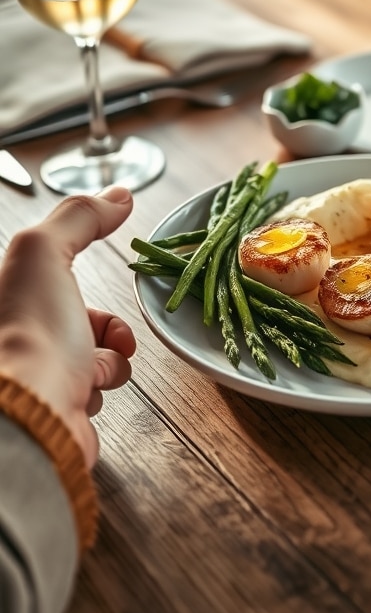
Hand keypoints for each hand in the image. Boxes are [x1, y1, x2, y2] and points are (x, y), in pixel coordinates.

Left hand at [0, 187, 136, 467]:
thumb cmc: (30, 335)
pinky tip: (90, 387)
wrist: (31, 415)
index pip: (47, 270)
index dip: (78, 264)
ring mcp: (33, 373)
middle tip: (114, 331)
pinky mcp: (53, 406)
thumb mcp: (44, 252)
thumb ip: (79, 217)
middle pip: (75, 314)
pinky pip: (92, 385)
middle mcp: (16, 334)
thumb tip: (117, 196)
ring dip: (107, 355)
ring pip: (90, 351)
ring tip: (99, 365)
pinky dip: (100, 383)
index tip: (107, 264)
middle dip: (105, 322)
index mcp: (5, 297)